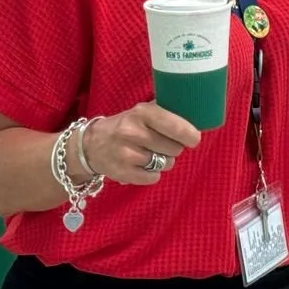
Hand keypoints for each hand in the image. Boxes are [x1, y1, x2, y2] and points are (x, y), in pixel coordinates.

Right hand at [79, 102, 200, 185]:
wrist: (91, 145)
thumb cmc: (126, 125)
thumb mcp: (142, 111)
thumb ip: (166, 111)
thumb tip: (197, 114)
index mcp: (141, 113)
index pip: (174, 126)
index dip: (189, 134)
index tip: (194, 139)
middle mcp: (132, 132)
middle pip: (174, 148)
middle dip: (174, 148)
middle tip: (162, 144)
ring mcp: (126, 154)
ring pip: (165, 164)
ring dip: (164, 161)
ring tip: (151, 154)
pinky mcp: (123, 173)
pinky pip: (153, 178)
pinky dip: (152, 174)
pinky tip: (142, 165)